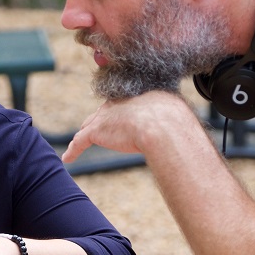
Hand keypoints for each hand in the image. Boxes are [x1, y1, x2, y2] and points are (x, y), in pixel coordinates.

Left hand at [61, 89, 190, 163]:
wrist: (161, 123)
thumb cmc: (173, 119)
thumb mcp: (174, 113)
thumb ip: (173, 121)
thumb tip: (186, 132)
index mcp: (135, 95)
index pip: (122, 105)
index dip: (119, 113)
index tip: (119, 120)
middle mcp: (117, 102)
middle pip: (102, 114)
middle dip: (98, 121)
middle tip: (96, 130)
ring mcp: (104, 116)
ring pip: (90, 127)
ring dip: (85, 135)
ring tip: (79, 143)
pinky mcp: (96, 131)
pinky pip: (80, 142)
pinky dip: (73, 150)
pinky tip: (68, 159)